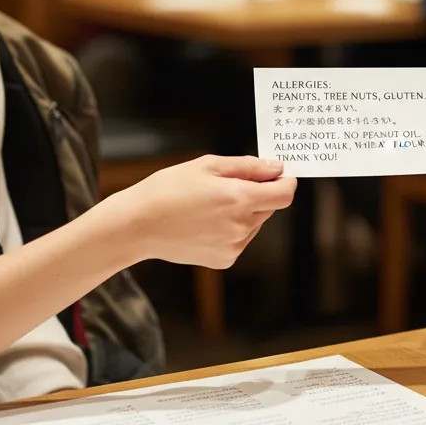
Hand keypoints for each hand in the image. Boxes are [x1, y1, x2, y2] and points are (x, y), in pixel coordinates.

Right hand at [112, 155, 296, 268]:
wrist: (139, 225)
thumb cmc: (169, 189)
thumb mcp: (208, 165)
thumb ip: (248, 166)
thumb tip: (275, 168)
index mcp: (239, 199)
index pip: (284, 194)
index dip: (286, 181)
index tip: (280, 174)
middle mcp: (241, 226)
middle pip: (270, 207)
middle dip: (259, 193)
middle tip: (229, 183)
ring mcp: (233, 246)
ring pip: (255, 223)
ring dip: (245, 211)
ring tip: (211, 203)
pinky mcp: (224, 260)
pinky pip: (241, 239)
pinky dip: (233, 228)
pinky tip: (207, 221)